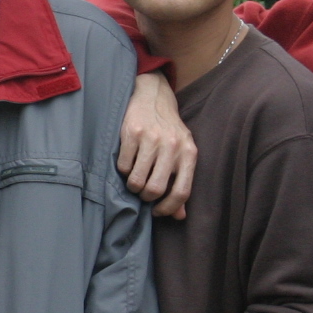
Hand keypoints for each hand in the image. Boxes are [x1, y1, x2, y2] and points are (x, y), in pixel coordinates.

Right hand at [119, 72, 195, 218]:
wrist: (153, 97)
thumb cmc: (169, 131)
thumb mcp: (182, 154)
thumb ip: (181, 183)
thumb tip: (179, 216)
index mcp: (188, 153)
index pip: (182, 191)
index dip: (168, 208)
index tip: (158, 212)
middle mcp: (172, 146)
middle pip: (156, 189)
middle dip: (146, 197)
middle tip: (143, 192)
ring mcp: (152, 138)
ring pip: (137, 180)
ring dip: (133, 185)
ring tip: (135, 177)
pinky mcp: (132, 132)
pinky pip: (123, 166)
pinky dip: (124, 170)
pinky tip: (129, 161)